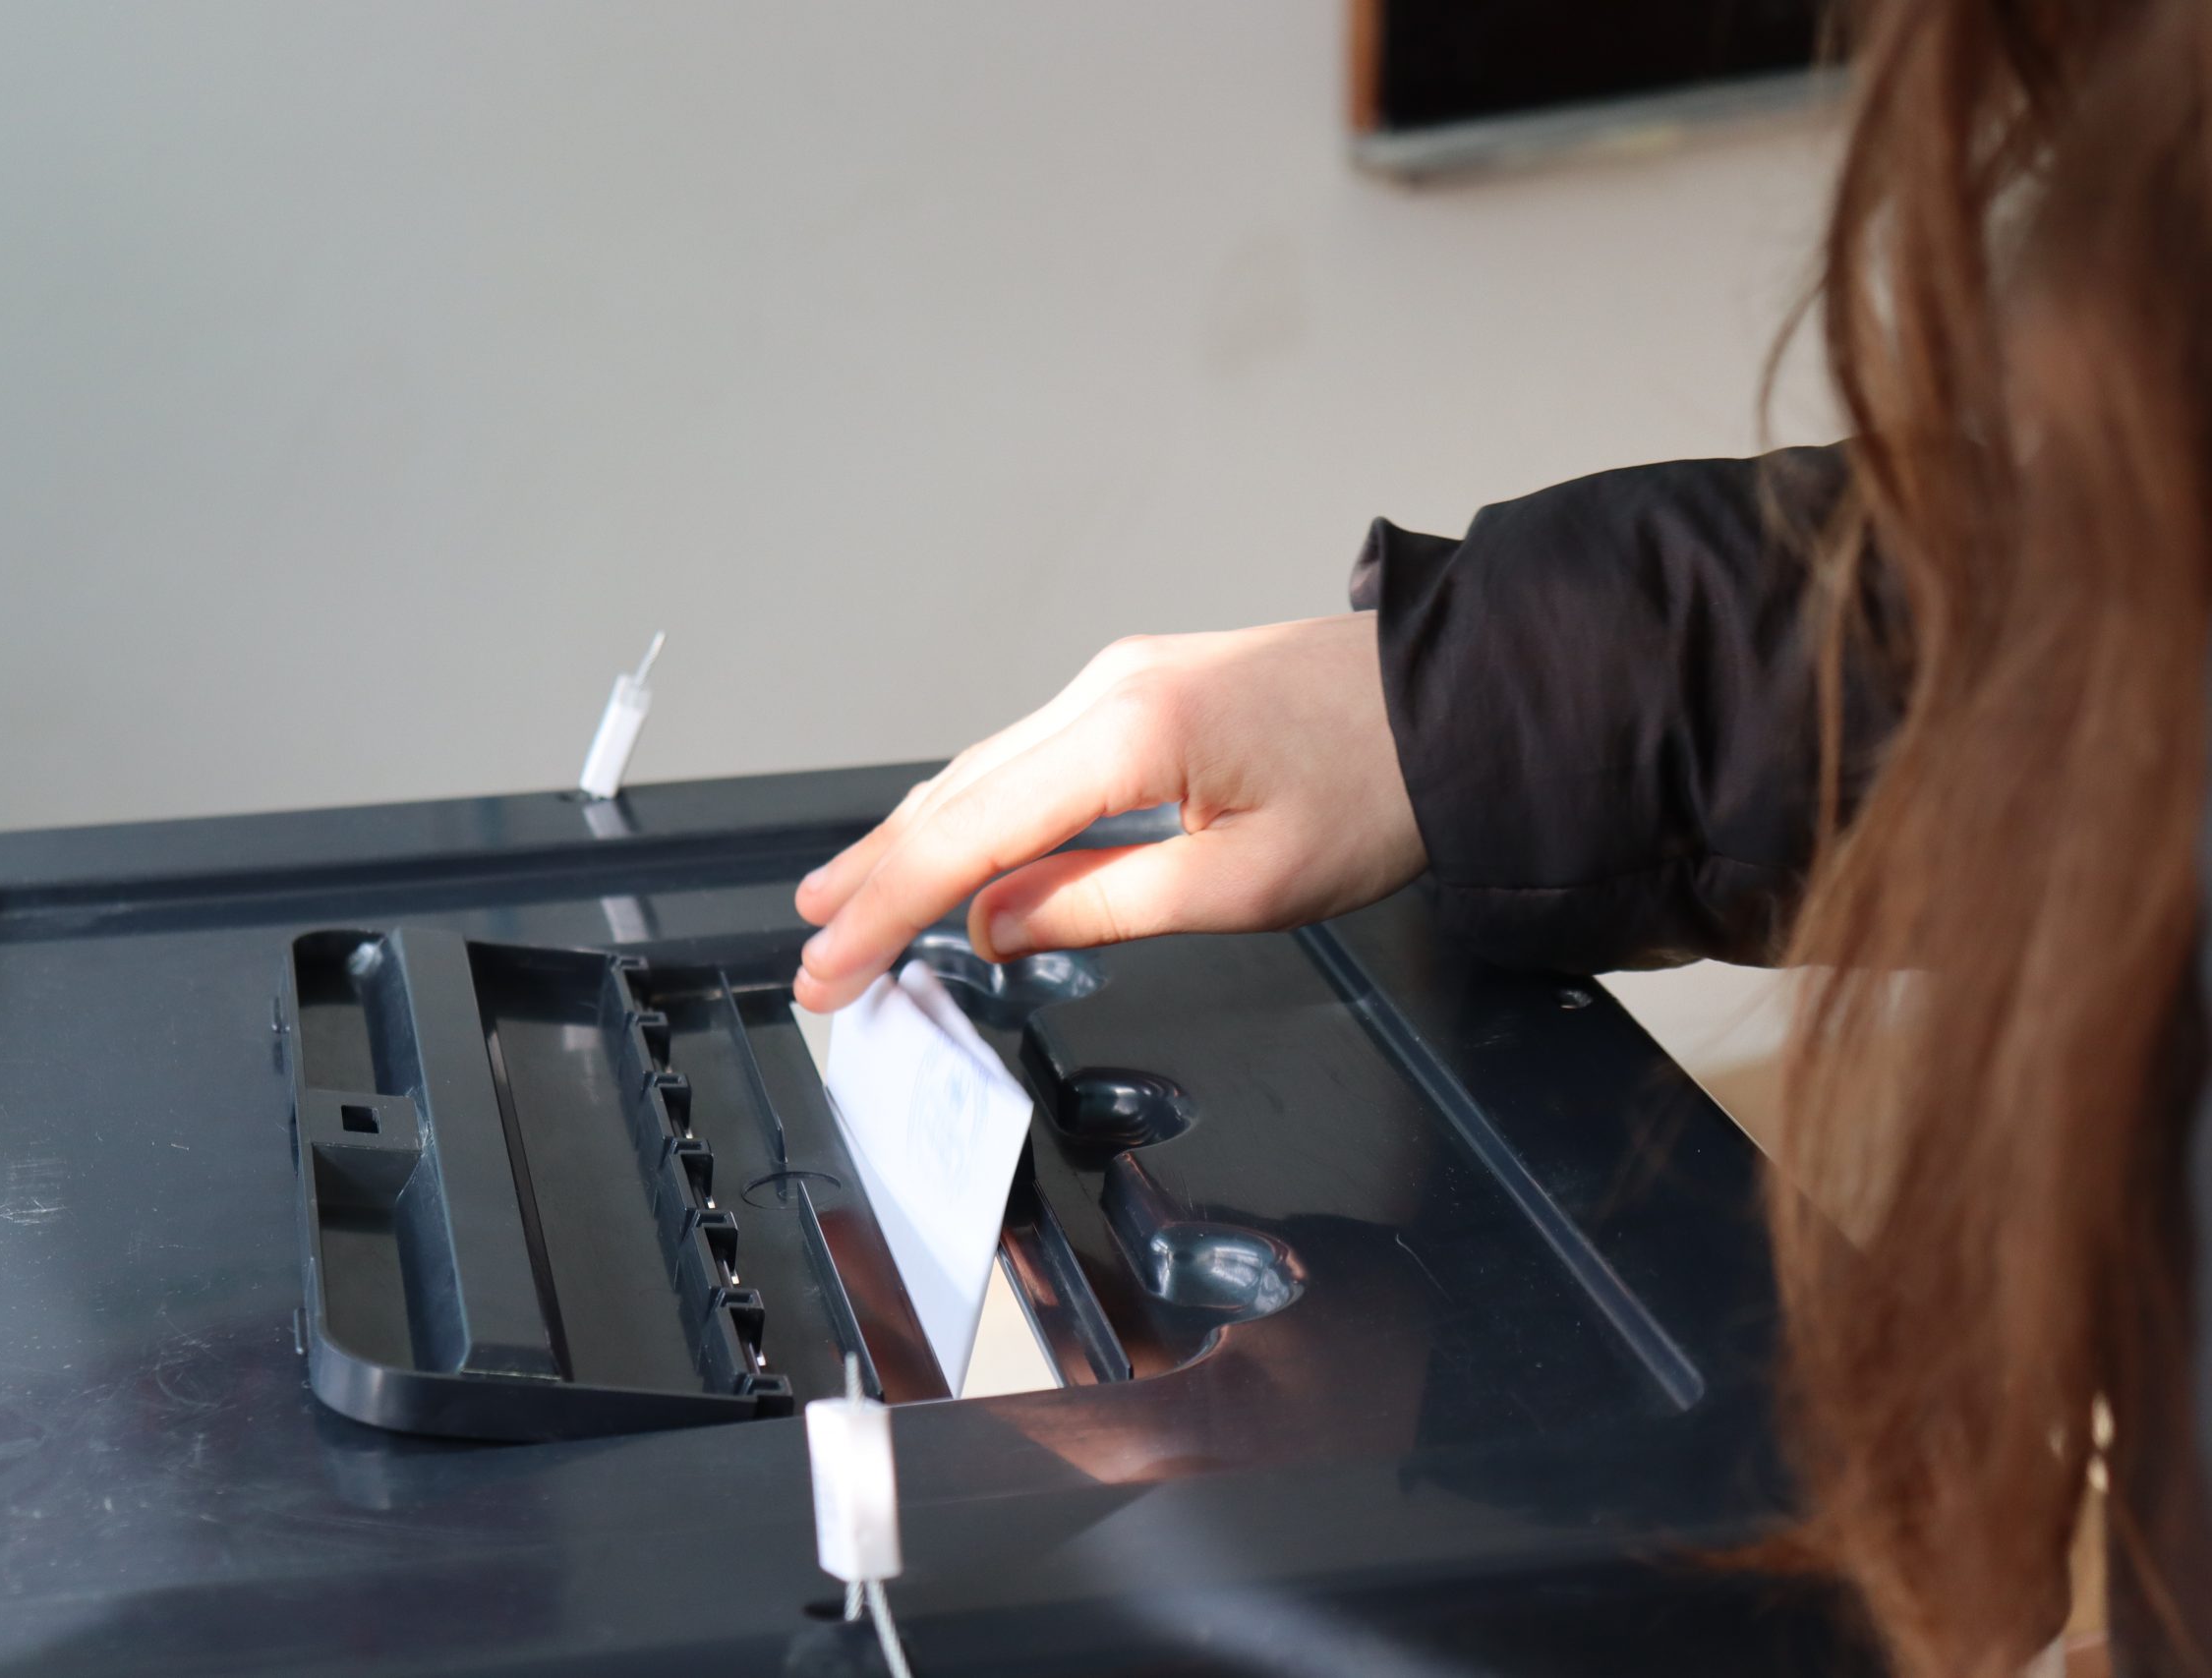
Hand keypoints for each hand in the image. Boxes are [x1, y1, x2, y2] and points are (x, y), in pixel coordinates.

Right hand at [792, 615, 1427, 1010]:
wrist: (1459, 700)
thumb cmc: (1378, 789)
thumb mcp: (1246, 881)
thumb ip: (1105, 904)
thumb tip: (996, 925)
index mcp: (1126, 735)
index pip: (967, 837)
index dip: (886, 912)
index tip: (831, 969)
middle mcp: (1104, 689)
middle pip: (953, 796)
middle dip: (872, 878)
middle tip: (811, 947)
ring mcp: (1119, 680)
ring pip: (982, 771)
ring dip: (911, 841)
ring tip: (844, 899)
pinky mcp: (1141, 689)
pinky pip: (1027, 756)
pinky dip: (970, 811)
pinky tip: (945, 845)